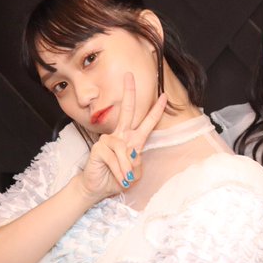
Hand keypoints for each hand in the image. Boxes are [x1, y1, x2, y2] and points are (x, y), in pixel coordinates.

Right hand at [79, 73, 166, 201]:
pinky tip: (119, 176)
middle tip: (130, 75)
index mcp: (133, 139)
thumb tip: (133, 152)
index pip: (146, 122)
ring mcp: (109, 139)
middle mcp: (121, 135)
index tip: (164, 96)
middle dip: (129, 92)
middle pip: (127, 111)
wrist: (98, 188)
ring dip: (127, 167)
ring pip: (125, 149)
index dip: (155, 109)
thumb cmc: (117, 178)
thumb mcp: (134, 172)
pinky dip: (119, 169)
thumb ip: (137, 162)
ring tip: (126, 178)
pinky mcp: (99, 147)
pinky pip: (115, 157)